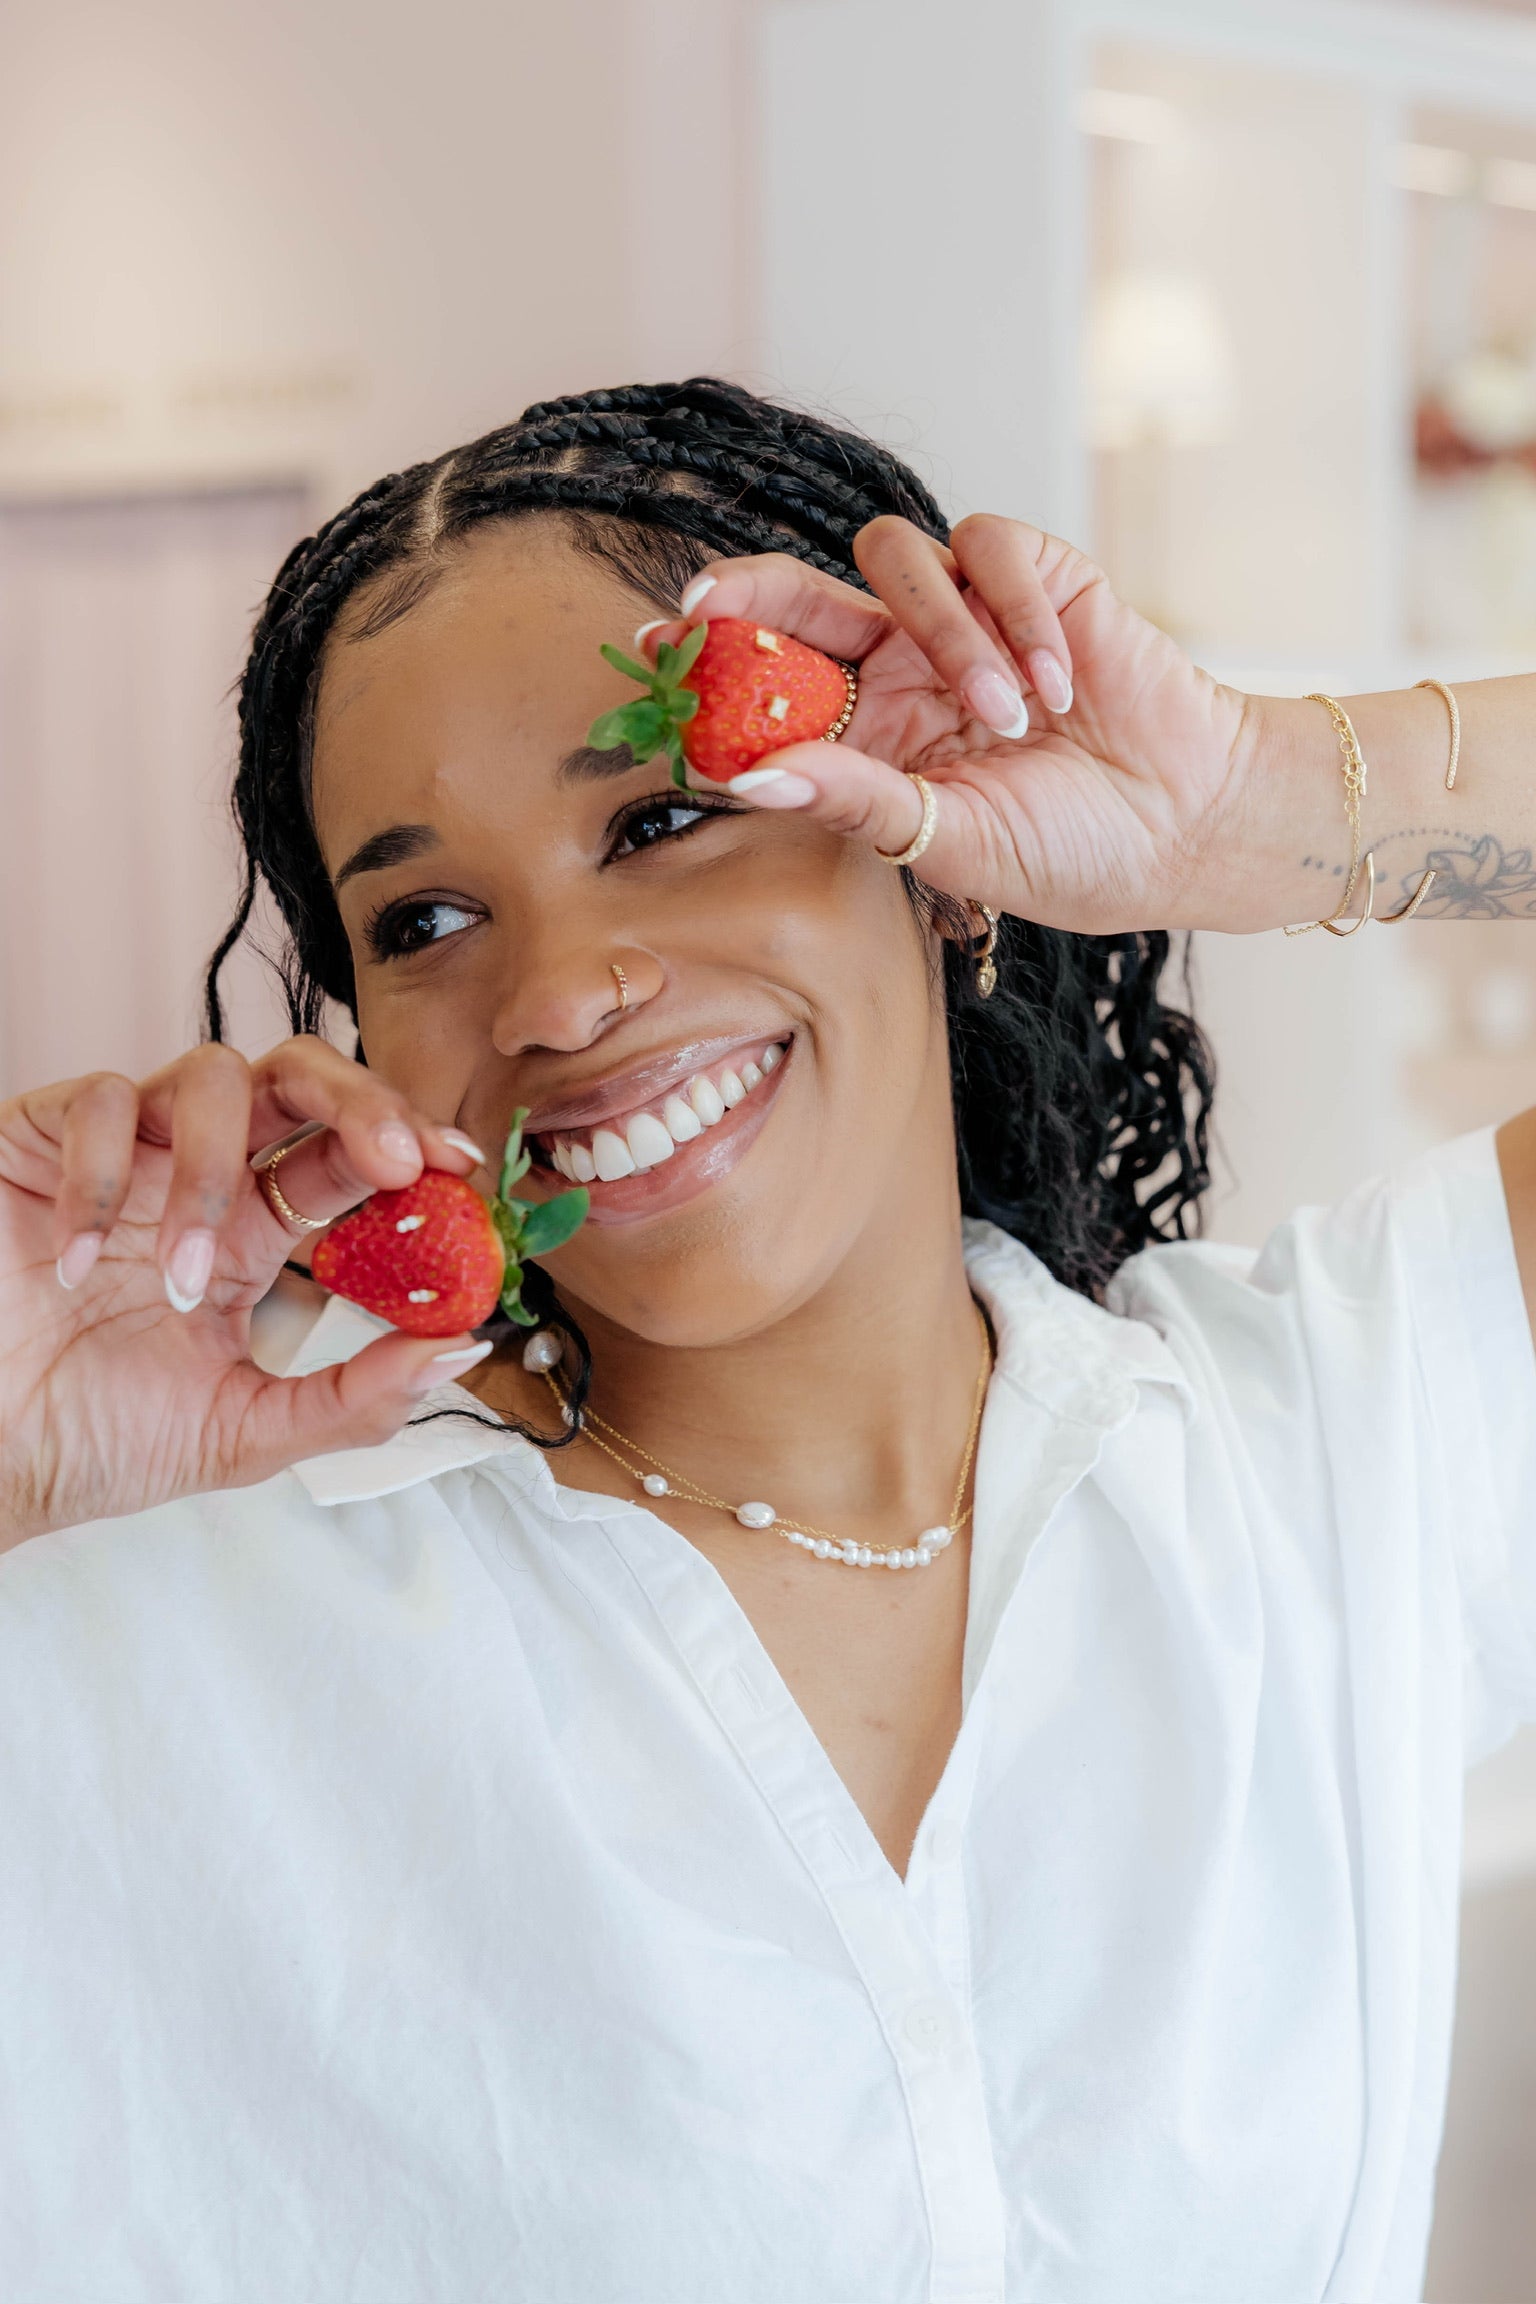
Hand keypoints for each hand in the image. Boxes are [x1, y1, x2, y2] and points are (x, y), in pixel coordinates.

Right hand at [0, 1038, 490, 1548]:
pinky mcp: (41, 1138)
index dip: (408, 1144)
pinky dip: (100, 1179)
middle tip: (396, 1159)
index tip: (458, 1170)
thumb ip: (356, 1399)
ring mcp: (124, 1152)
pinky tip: (75, 1264)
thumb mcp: (244, 1435)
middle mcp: (197, 1177)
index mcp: (253, 1234)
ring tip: (178, 1284)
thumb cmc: (90, 1440)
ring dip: (210, 1176)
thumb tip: (465, 1347)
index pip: (349, 1155)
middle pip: (298, 1077)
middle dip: (359, 1099)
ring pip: (208, 1076)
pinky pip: (99, 1102)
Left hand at [650, 516, 1256, 933]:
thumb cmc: (1070, 848)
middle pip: (802, 592)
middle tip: (707, 605)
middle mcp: (905, 662)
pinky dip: (1018, 616)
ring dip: (946, 638)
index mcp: (872, 729)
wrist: (1184, 824)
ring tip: (1003, 718)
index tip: (652, 655)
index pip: (772, 676)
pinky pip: (989, 547)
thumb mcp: (948, 841)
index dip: (711, 660)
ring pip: (897, 560)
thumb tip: (749, 775)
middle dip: (747, 590)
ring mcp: (968, 614)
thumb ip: (855, 800)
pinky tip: (1057, 687)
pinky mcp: (1037, 574)